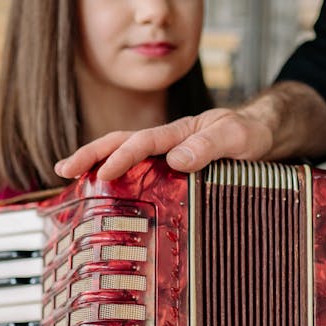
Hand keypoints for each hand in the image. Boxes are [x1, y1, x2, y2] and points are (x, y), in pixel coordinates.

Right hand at [55, 107, 274, 181]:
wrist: (262, 135)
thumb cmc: (249, 133)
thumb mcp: (237, 137)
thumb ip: (210, 145)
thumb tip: (177, 159)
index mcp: (179, 132)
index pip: (143, 141)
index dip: (122, 156)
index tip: (104, 172)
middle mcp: (167, 142)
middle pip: (120, 142)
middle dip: (90, 154)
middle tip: (64, 169)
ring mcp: (166, 156)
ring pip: (124, 155)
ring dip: (96, 164)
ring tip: (69, 178)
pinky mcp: (170, 170)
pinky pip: (137, 171)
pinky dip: (115, 178)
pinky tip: (102, 193)